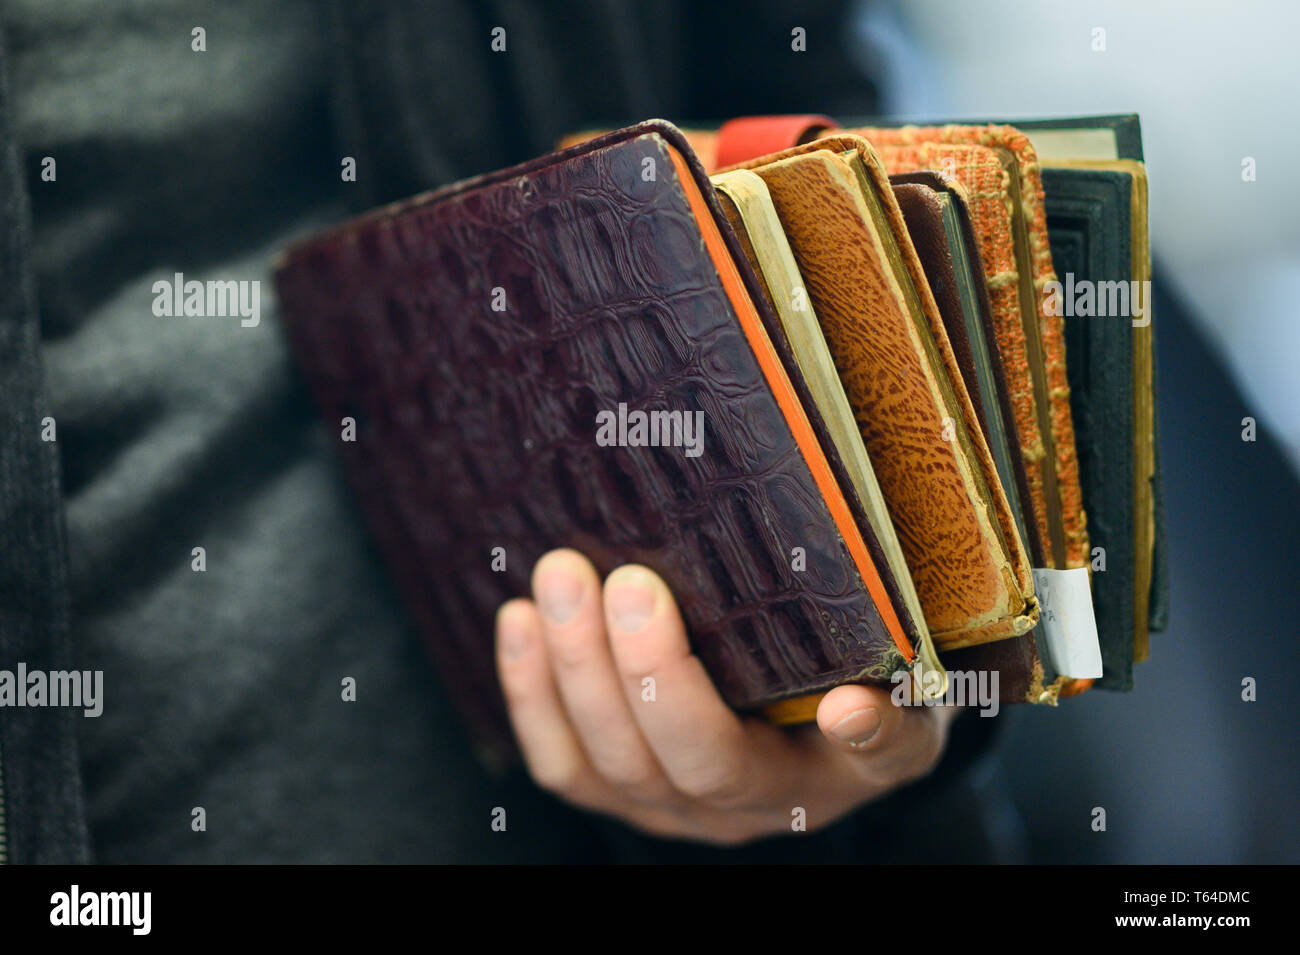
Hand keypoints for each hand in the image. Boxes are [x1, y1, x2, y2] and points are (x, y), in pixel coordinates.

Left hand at [495, 548, 956, 845]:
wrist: (847, 725)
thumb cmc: (883, 698)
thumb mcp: (916, 709)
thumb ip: (894, 722)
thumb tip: (853, 712)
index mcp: (801, 787)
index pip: (724, 760)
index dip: (685, 693)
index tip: (692, 616)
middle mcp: (726, 811)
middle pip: (649, 757)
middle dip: (615, 662)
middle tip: (604, 571)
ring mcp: (666, 804)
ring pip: (593, 761)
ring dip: (562, 667)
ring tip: (555, 577)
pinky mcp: (622, 785)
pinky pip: (561, 761)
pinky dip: (529, 691)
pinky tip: (519, 620)